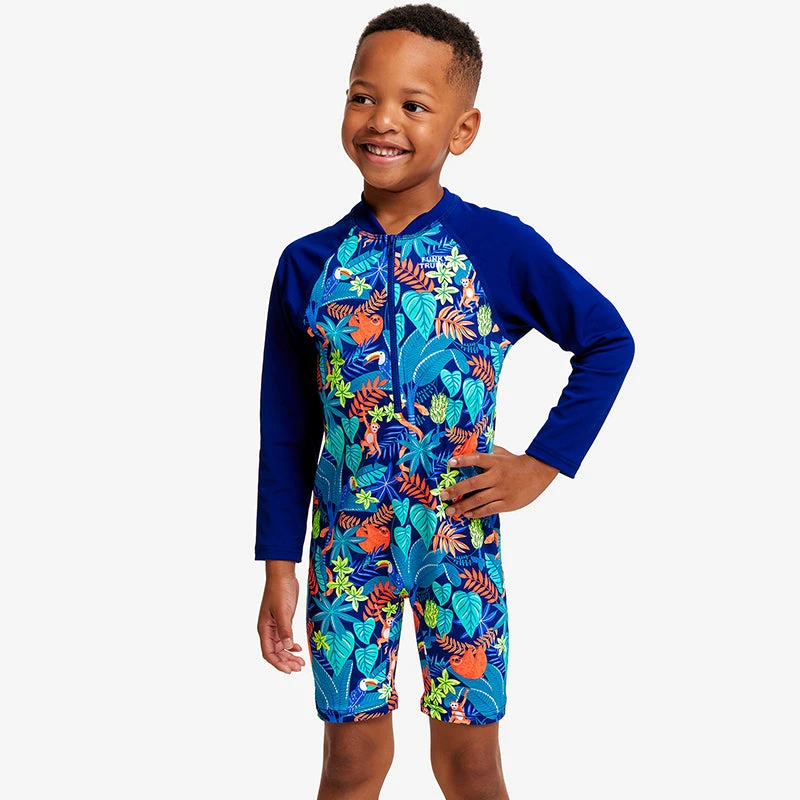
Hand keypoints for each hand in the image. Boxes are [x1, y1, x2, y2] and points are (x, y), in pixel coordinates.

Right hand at [257, 561, 304, 673]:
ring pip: (281, 647)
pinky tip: (298, 648)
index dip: (278, 663)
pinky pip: (285, 638)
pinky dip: (291, 645)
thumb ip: (285, 629)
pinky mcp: (283, 620)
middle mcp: (268, 629)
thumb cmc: (280, 590)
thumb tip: (288, 647)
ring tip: (301, 662)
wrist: (283, 575)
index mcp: (264, 628)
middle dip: (286, 662)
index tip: (289, 671)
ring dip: (289, 655)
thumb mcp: (283, 610)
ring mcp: (275, 625)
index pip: (268, 653)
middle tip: (299, 668)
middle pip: (275, 652)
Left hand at [439, 445, 558, 519]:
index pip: (476, 459)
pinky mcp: (508, 503)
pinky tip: (467, 514)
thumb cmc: (515, 463)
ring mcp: (502, 491)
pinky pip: (489, 509)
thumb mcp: (502, 453)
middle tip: (443, 496)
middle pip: (473, 483)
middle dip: (455, 490)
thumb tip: (467, 450)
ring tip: (450, 511)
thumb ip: (486, 453)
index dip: (462, 461)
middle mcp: (497, 476)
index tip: (449, 463)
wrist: (538, 472)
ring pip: (478, 500)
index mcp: (495, 462)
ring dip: (462, 506)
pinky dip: (476, 512)